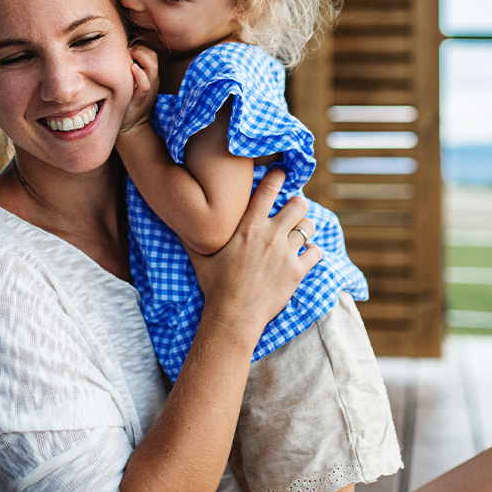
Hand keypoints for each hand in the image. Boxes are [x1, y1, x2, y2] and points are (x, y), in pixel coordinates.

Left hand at [121, 44, 158, 133]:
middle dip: (141, 49)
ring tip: (130, 55)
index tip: (127, 48)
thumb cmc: (127, 100)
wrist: (131, 125)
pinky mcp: (141, 99)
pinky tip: (132, 68)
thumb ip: (127, 69)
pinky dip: (140, 75)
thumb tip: (113, 53)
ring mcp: (148, 89)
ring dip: (141, 57)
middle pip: (153, 57)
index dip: (141, 47)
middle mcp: (152, 80)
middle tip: (128, 50)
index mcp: (150, 75)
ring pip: (152, 67)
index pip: (151, 54)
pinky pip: (145, 85)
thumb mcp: (130, 82)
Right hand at [190, 168, 320, 343]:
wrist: (232, 317)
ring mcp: (285, 253)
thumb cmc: (215, 286)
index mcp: (248, 227)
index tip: (282, 174)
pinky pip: (315, 252)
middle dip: (298, 204)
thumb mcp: (200, 256)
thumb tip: (176, 218)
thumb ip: (192, 235)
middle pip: (298, 205)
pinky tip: (306, 254)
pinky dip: (312, 251)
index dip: (279, 177)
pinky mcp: (296, 272)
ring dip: (306, 227)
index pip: (268, 189)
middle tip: (294, 208)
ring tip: (301, 231)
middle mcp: (270, 236)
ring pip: (308, 227)